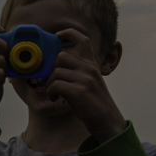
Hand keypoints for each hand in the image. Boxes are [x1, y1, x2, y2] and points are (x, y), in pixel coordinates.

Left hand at [44, 29, 126, 143]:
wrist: (107, 122)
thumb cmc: (93, 104)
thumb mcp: (88, 83)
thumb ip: (76, 73)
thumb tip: (53, 70)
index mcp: (92, 65)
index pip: (83, 40)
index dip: (69, 33)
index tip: (57, 35)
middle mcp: (89, 69)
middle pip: (61, 57)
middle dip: (50, 70)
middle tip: (48, 82)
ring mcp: (86, 79)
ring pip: (56, 72)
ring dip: (49, 84)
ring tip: (53, 94)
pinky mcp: (80, 91)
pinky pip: (56, 85)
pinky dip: (51, 92)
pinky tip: (55, 99)